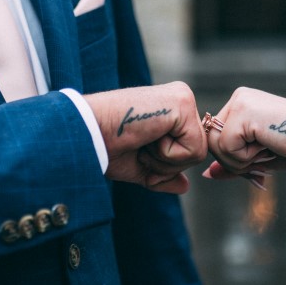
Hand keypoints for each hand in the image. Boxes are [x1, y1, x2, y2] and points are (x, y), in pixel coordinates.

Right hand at [83, 81, 206, 193]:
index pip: (190, 151)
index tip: (138, 149)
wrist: (87, 134)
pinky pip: (193, 148)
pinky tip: (148, 136)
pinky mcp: (183, 103)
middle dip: (167, 164)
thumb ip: (164, 174)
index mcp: (173, 110)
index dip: (165, 165)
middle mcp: (182, 99)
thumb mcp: (139, 166)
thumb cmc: (106, 147)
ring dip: (166, 159)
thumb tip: (185, 186)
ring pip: (198, 152)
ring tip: (142, 140)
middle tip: (140, 146)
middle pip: (198, 153)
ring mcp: (184, 98)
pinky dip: (168, 153)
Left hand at [203, 87, 285, 185]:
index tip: (259, 159)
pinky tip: (268, 145)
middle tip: (263, 157)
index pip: (215, 139)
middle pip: (211, 142)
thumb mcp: (259, 158)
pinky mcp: (245, 112)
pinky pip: (227, 147)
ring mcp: (241, 102)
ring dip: (241, 160)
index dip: (233, 159)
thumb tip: (208, 173)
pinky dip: (247, 157)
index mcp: (241, 104)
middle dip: (235, 161)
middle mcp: (238, 98)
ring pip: (216, 146)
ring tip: (267, 150)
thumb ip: (232, 163)